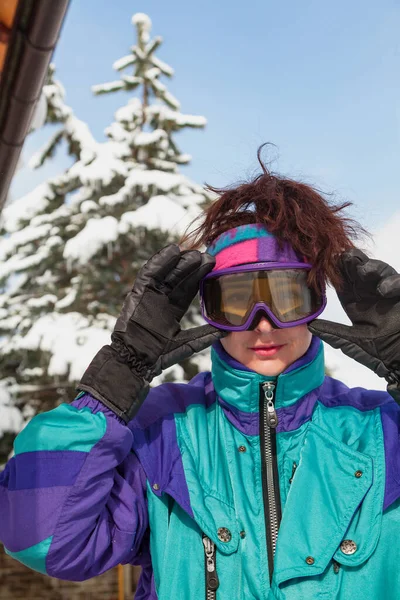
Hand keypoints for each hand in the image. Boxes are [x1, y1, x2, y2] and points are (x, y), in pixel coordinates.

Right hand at [79, 244, 223, 420]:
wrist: (135, 361)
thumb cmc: (159, 356)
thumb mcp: (187, 344)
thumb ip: (205, 336)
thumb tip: (226, 331)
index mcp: (173, 309)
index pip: (188, 288)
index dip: (200, 276)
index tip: (213, 265)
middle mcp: (162, 299)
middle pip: (179, 277)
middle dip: (192, 266)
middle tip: (207, 256)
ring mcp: (150, 295)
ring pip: (165, 273)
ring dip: (178, 261)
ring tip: (191, 251)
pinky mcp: (138, 294)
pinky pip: (148, 274)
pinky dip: (158, 262)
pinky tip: (170, 251)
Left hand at [308, 249, 399, 400]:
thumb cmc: (379, 352)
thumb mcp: (353, 342)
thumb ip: (334, 333)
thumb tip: (310, 326)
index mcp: (355, 301)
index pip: (343, 282)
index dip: (336, 273)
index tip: (326, 264)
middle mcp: (369, 293)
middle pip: (358, 271)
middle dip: (350, 263)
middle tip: (342, 257)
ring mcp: (386, 292)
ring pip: (377, 272)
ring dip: (369, 267)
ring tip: (361, 268)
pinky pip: (397, 283)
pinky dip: (391, 283)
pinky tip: (383, 289)